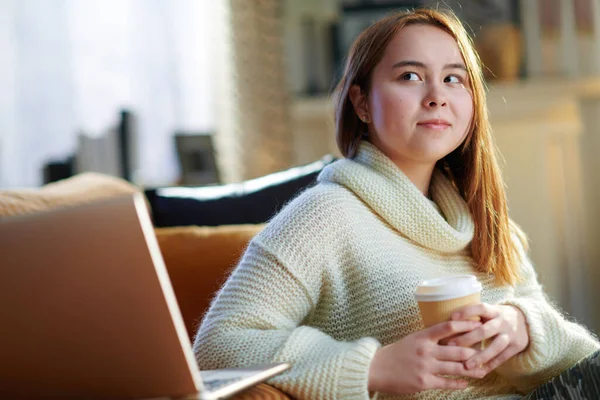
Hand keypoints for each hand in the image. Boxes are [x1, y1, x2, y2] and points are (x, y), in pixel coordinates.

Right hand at [368, 320, 485, 394]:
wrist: (378, 368)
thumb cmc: (397, 352)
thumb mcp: (413, 339)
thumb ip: (430, 337)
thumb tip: (451, 334)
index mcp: (423, 336)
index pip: (448, 327)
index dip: (465, 325)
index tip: (478, 325)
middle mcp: (426, 350)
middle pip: (457, 349)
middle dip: (474, 352)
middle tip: (486, 352)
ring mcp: (426, 367)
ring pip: (456, 368)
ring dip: (471, 370)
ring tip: (482, 370)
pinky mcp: (424, 382)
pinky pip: (447, 383)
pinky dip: (459, 383)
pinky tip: (466, 383)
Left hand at [448, 303, 528, 374]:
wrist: (526, 322)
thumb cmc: (497, 316)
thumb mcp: (490, 311)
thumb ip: (475, 314)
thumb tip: (448, 319)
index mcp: (494, 310)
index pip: (481, 308)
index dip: (467, 312)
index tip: (452, 317)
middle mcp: (503, 322)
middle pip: (485, 331)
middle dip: (467, 338)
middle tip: (450, 345)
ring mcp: (510, 335)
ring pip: (495, 347)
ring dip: (480, 357)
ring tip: (466, 365)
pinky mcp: (516, 347)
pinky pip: (502, 358)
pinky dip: (490, 365)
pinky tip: (479, 371)